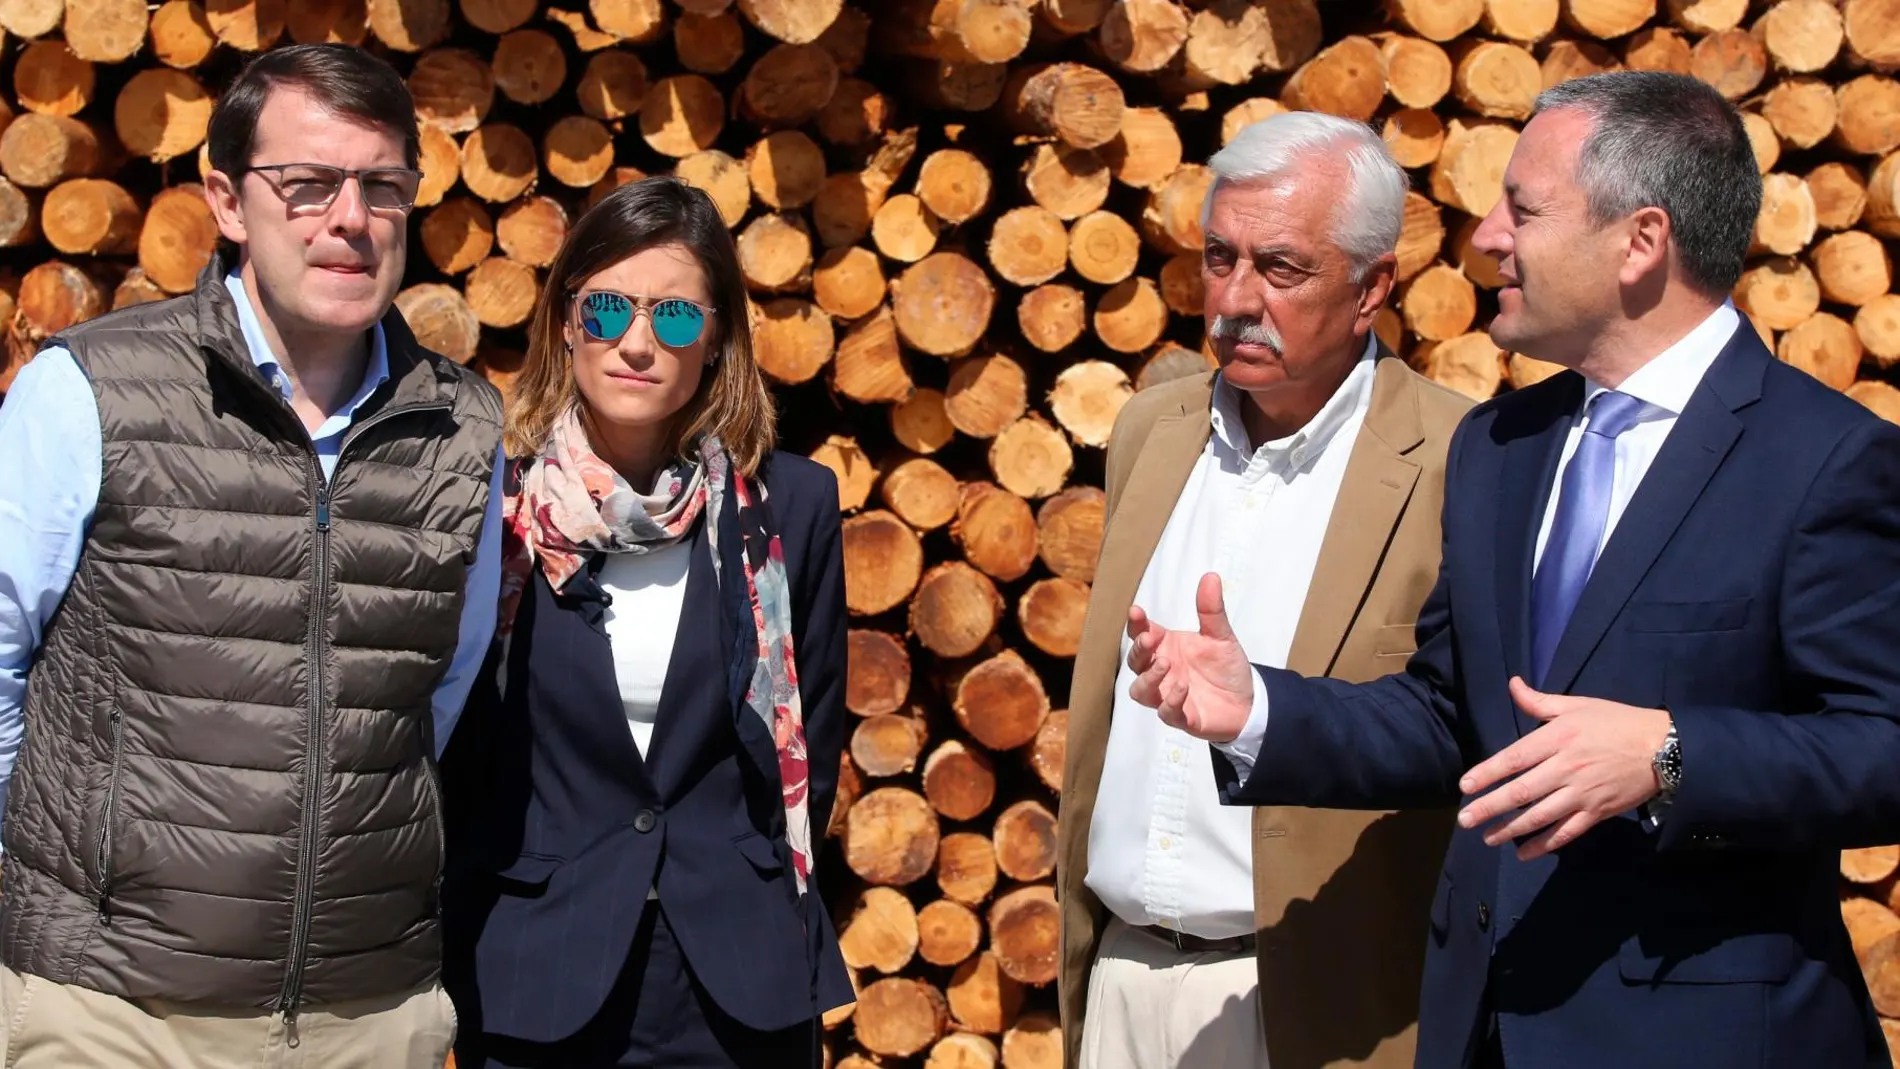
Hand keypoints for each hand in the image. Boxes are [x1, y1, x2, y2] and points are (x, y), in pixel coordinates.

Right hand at [1126, 573, 1256, 741]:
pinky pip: (1166, 713)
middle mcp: (1162, 671)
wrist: (1248, 701)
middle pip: (1135, 662)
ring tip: (1166, 664)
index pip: (1142, 633)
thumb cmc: (1226, 667)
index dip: (1136, 624)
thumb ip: (1211, 610)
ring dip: (1148, 678)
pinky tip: (1183, 687)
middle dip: (1138, 650)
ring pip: (1140, 691)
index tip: (1136, 611)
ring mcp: (1168, 695)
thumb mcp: (1221, 636)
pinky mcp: (1182, 718)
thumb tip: (1211, 576)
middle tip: (1149, 639)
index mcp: (1166, 647)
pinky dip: (1170, 701)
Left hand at [1456, 677, 1672, 859]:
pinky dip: (1544, 845)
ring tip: (1487, 838)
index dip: (1488, 773)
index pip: (1514, 758)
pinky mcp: (1597, 813)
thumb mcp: (1578, 705)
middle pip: (1521, 791)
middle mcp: (1566, 768)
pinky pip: (1566, 832)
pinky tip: (1523, 853)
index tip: (1465, 786)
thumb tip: (1512, 684)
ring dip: (1510, 830)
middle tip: (1464, 820)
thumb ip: (1540, 702)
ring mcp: (1582, 794)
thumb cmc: (1616, 723)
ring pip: (1540, 816)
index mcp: (1558, 739)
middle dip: (1490, 807)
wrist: (1664, 748)